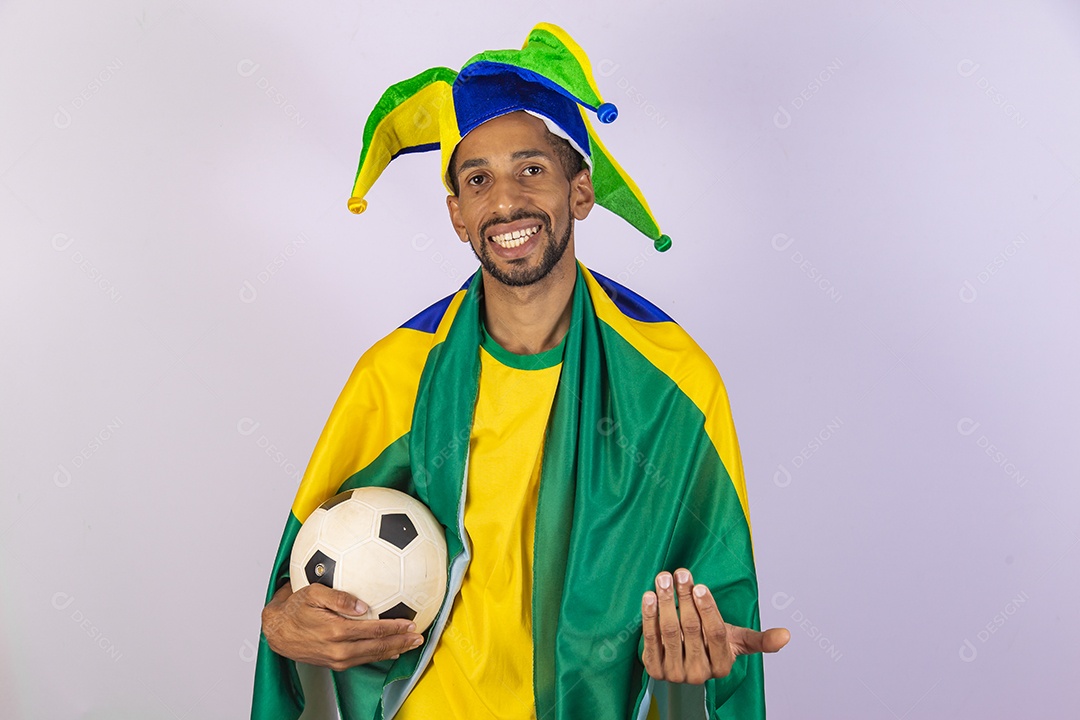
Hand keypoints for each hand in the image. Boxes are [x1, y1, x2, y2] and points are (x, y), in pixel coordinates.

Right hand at [261, 583, 423, 670]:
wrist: (277, 632)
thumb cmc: (294, 609)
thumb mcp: (313, 593)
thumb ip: (339, 597)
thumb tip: (362, 605)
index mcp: (337, 631)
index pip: (374, 630)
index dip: (395, 627)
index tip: (411, 623)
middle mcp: (339, 649)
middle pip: (378, 647)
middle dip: (401, 642)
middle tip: (419, 637)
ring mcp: (338, 659)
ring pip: (373, 656)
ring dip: (394, 650)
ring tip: (410, 645)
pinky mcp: (336, 663)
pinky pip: (363, 660)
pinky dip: (379, 655)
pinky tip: (390, 651)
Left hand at [641, 568, 789, 684]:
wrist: (682, 662)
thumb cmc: (710, 644)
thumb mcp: (735, 641)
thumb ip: (759, 639)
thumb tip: (787, 635)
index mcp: (722, 664)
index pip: (716, 633)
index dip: (707, 609)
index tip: (699, 586)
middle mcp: (699, 673)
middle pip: (691, 629)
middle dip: (685, 598)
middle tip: (680, 574)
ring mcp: (675, 673)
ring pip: (670, 632)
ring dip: (666, 602)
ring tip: (664, 579)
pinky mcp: (654, 669)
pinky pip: (650, 639)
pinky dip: (649, 616)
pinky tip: (649, 596)